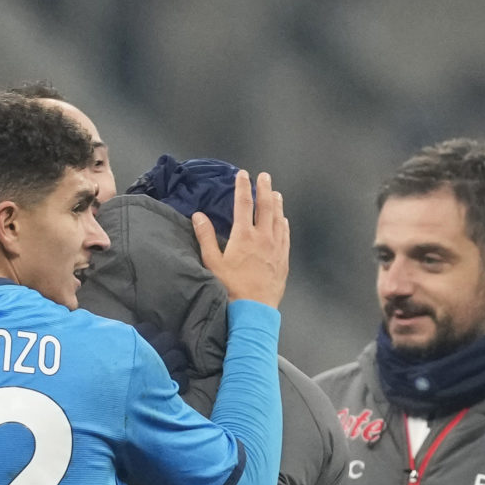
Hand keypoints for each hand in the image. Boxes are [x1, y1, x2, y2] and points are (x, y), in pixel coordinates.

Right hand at [195, 172, 288, 308]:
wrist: (254, 310)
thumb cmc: (230, 288)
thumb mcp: (212, 262)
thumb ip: (205, 237)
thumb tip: (198, 215)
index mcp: (244, 236)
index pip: (243, 203)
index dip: (243, 186)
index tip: (243, 174)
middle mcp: (263, 238)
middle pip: (265, 207)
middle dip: (264, 189)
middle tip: (264, 176)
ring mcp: (276, 249)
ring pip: (278, 220)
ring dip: (277, 205)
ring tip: (276, 194)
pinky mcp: (283, 260)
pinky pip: (285, 237)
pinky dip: (284, 225)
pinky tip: (283, 221)